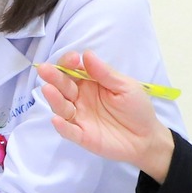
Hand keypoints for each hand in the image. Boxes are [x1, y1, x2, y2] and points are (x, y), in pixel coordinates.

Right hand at [35, 49, 174, 179]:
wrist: (146, 138)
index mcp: (89, 83)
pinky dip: (62, 126)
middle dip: (54, 77)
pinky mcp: (81, 136)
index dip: (68, 63)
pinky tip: (57, 120)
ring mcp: (79, 117)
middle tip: (45, 70)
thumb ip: (105, 73)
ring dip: (54, 99)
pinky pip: (69, 131)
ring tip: (48, 90)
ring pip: (61, 107)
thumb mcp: (125, 87)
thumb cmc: (136, 108)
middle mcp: (80, 98)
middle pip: (62, 86)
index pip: (72, 70)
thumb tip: (87, 54)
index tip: (73, 59)